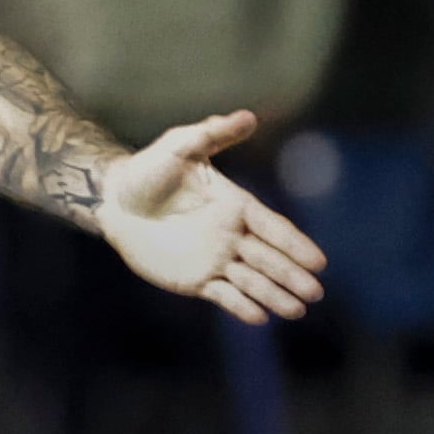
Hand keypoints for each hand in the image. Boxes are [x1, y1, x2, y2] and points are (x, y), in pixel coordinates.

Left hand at [98, 111, 328, 322]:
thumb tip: (247, 116)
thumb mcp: (179, 147)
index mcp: (237, 205)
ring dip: (275, 295)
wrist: (115, 200)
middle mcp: (232, 235)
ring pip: (251, 281)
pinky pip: (223, 295)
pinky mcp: (194, 279)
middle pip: (270, 259)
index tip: (318, 262)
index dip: (295, 245)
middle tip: (316, 293)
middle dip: (293, 276)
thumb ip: (212, 133)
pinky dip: (241, 307)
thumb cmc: (148, 170)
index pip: (274, 228)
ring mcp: (214, 259)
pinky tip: (260, 317)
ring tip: (297, 311)